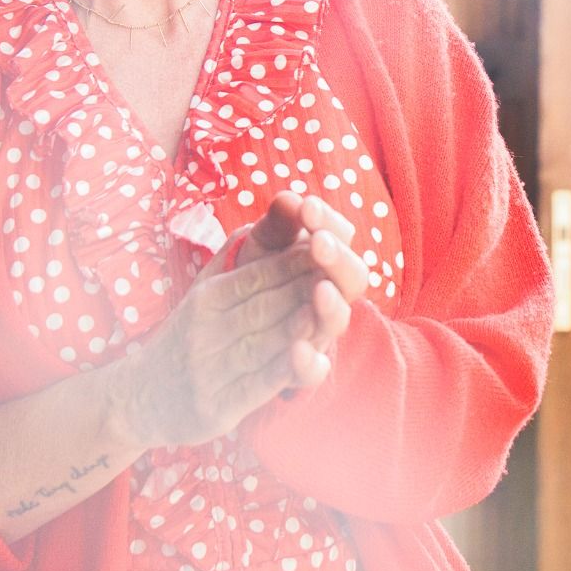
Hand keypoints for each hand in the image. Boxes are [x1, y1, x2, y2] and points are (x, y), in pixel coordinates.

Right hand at [116, 194, 367, 448]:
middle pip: (264, 305)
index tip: (329, 245)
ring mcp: (209, 369)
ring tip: (328, 309)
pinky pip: (254, 386)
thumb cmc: (186, 335)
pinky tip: (309, 359)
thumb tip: (270, 214)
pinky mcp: (214, 407)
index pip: (257, 273)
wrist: (139, 397)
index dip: (295, 260)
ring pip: (262, 342)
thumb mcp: (203, 291)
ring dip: (296, 325)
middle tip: (342, 273)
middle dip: (305, 288)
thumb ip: (235, 256)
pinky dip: (283, 372)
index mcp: (208, 296)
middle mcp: (206, 329)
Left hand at [227, 193, 369, 375]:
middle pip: (352, 277)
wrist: (217, 340)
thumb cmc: (246, 280)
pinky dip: (309, 362)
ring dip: (331, 306)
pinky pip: (314, 370)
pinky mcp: (301, 371)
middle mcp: (330, 295)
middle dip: (337, 258)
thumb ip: (275, 226)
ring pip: (337, 321)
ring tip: (320, 290)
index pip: (340, 235)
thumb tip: (289, 198)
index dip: (328, 221)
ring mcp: (319, 333)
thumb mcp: (256, 248)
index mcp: (323, 258)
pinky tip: (298, 351)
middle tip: (320, 242)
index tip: (307, 207)